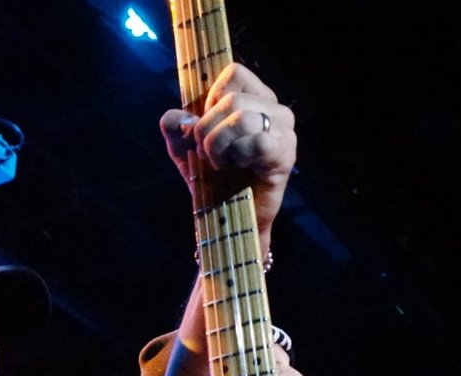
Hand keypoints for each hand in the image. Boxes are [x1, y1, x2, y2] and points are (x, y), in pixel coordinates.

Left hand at [160, 63, 295, 235]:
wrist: (226, 219)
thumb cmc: (211, 179)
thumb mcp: (183, 149)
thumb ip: (175, 127)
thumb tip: (177, 119)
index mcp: (254, 97)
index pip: (234, 72)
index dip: (210, 98)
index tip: (206, 126)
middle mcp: (274, 109)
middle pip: (232, 98)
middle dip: (207, 129)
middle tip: (209, 155)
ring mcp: (284, 131)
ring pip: (242, 117)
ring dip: (219, 145)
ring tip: (222, 164)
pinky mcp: (285, 154)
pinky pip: (257, 141)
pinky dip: (237, 155)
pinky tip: (237, 168)